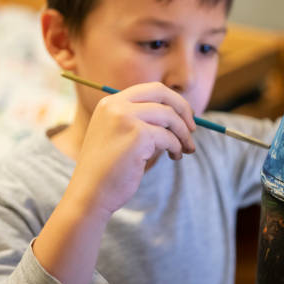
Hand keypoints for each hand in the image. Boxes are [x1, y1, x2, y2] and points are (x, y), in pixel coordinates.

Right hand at [67, 82, 196, 216]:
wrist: (90, 194)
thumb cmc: (108, 169)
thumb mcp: (119, 135)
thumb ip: (141, 120)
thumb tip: (180, 113)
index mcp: (111, 102)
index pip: (152, 89)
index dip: (173, 101)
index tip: (185, 117)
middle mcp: (116, 105)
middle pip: (162, 94)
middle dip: (183, 110)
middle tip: (193, 129)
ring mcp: (126, 118)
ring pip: (169, 116)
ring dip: (182, 134)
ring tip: (184, 149)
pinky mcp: (138, 135)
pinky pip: (169, 137)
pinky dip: (177, 147)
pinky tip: (174, 156)